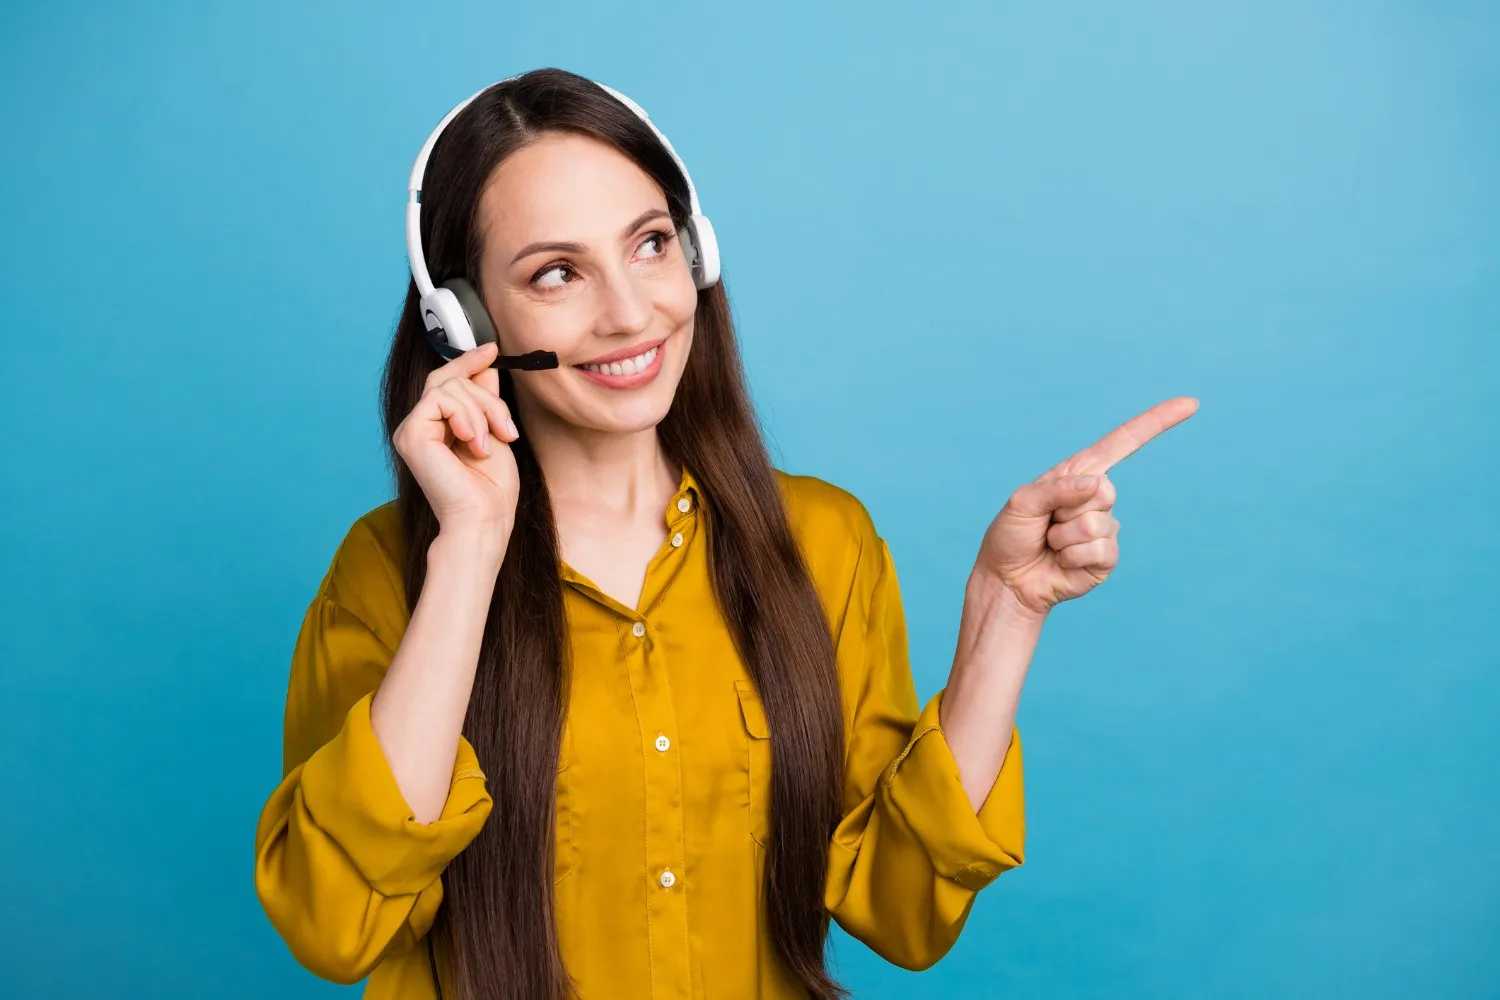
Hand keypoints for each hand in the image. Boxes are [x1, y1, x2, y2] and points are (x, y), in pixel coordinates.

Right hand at [391, 342, 521, 539]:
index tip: (493, 349)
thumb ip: (485, 399)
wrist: (483, 519)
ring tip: (492, 443)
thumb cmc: (491, 489)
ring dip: (482, 411)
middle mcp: (419, 426)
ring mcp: (411, 429)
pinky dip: (467, 417)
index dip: (468, 361)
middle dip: (487, 396)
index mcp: (437, 428)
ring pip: (450, 387)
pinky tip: (475, 444)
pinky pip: (440, 399)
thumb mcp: (494, 432)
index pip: (446, 381)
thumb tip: (486, 363)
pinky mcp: (410, 433)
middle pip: (449, 379)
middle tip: (507, 428)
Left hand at [975, 396, 1198, 617]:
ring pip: (1098, 525)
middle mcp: (1096, 498)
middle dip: (1067, 510)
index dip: (1155, 423)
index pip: (1121, 443)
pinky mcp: (1106, 558)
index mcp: (1078, 474)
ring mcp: (1104, 528)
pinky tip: (1061, 562)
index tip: (1190, 404)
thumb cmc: (1010, 536)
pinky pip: (1101, 550)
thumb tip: (1097, 484)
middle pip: (1105, 491)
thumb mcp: (1022, 502)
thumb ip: (1056, 488)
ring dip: (1064, 537)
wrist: (1008, 581)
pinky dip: (1073, 557)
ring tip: (1050, 543)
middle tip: (1046, 523)